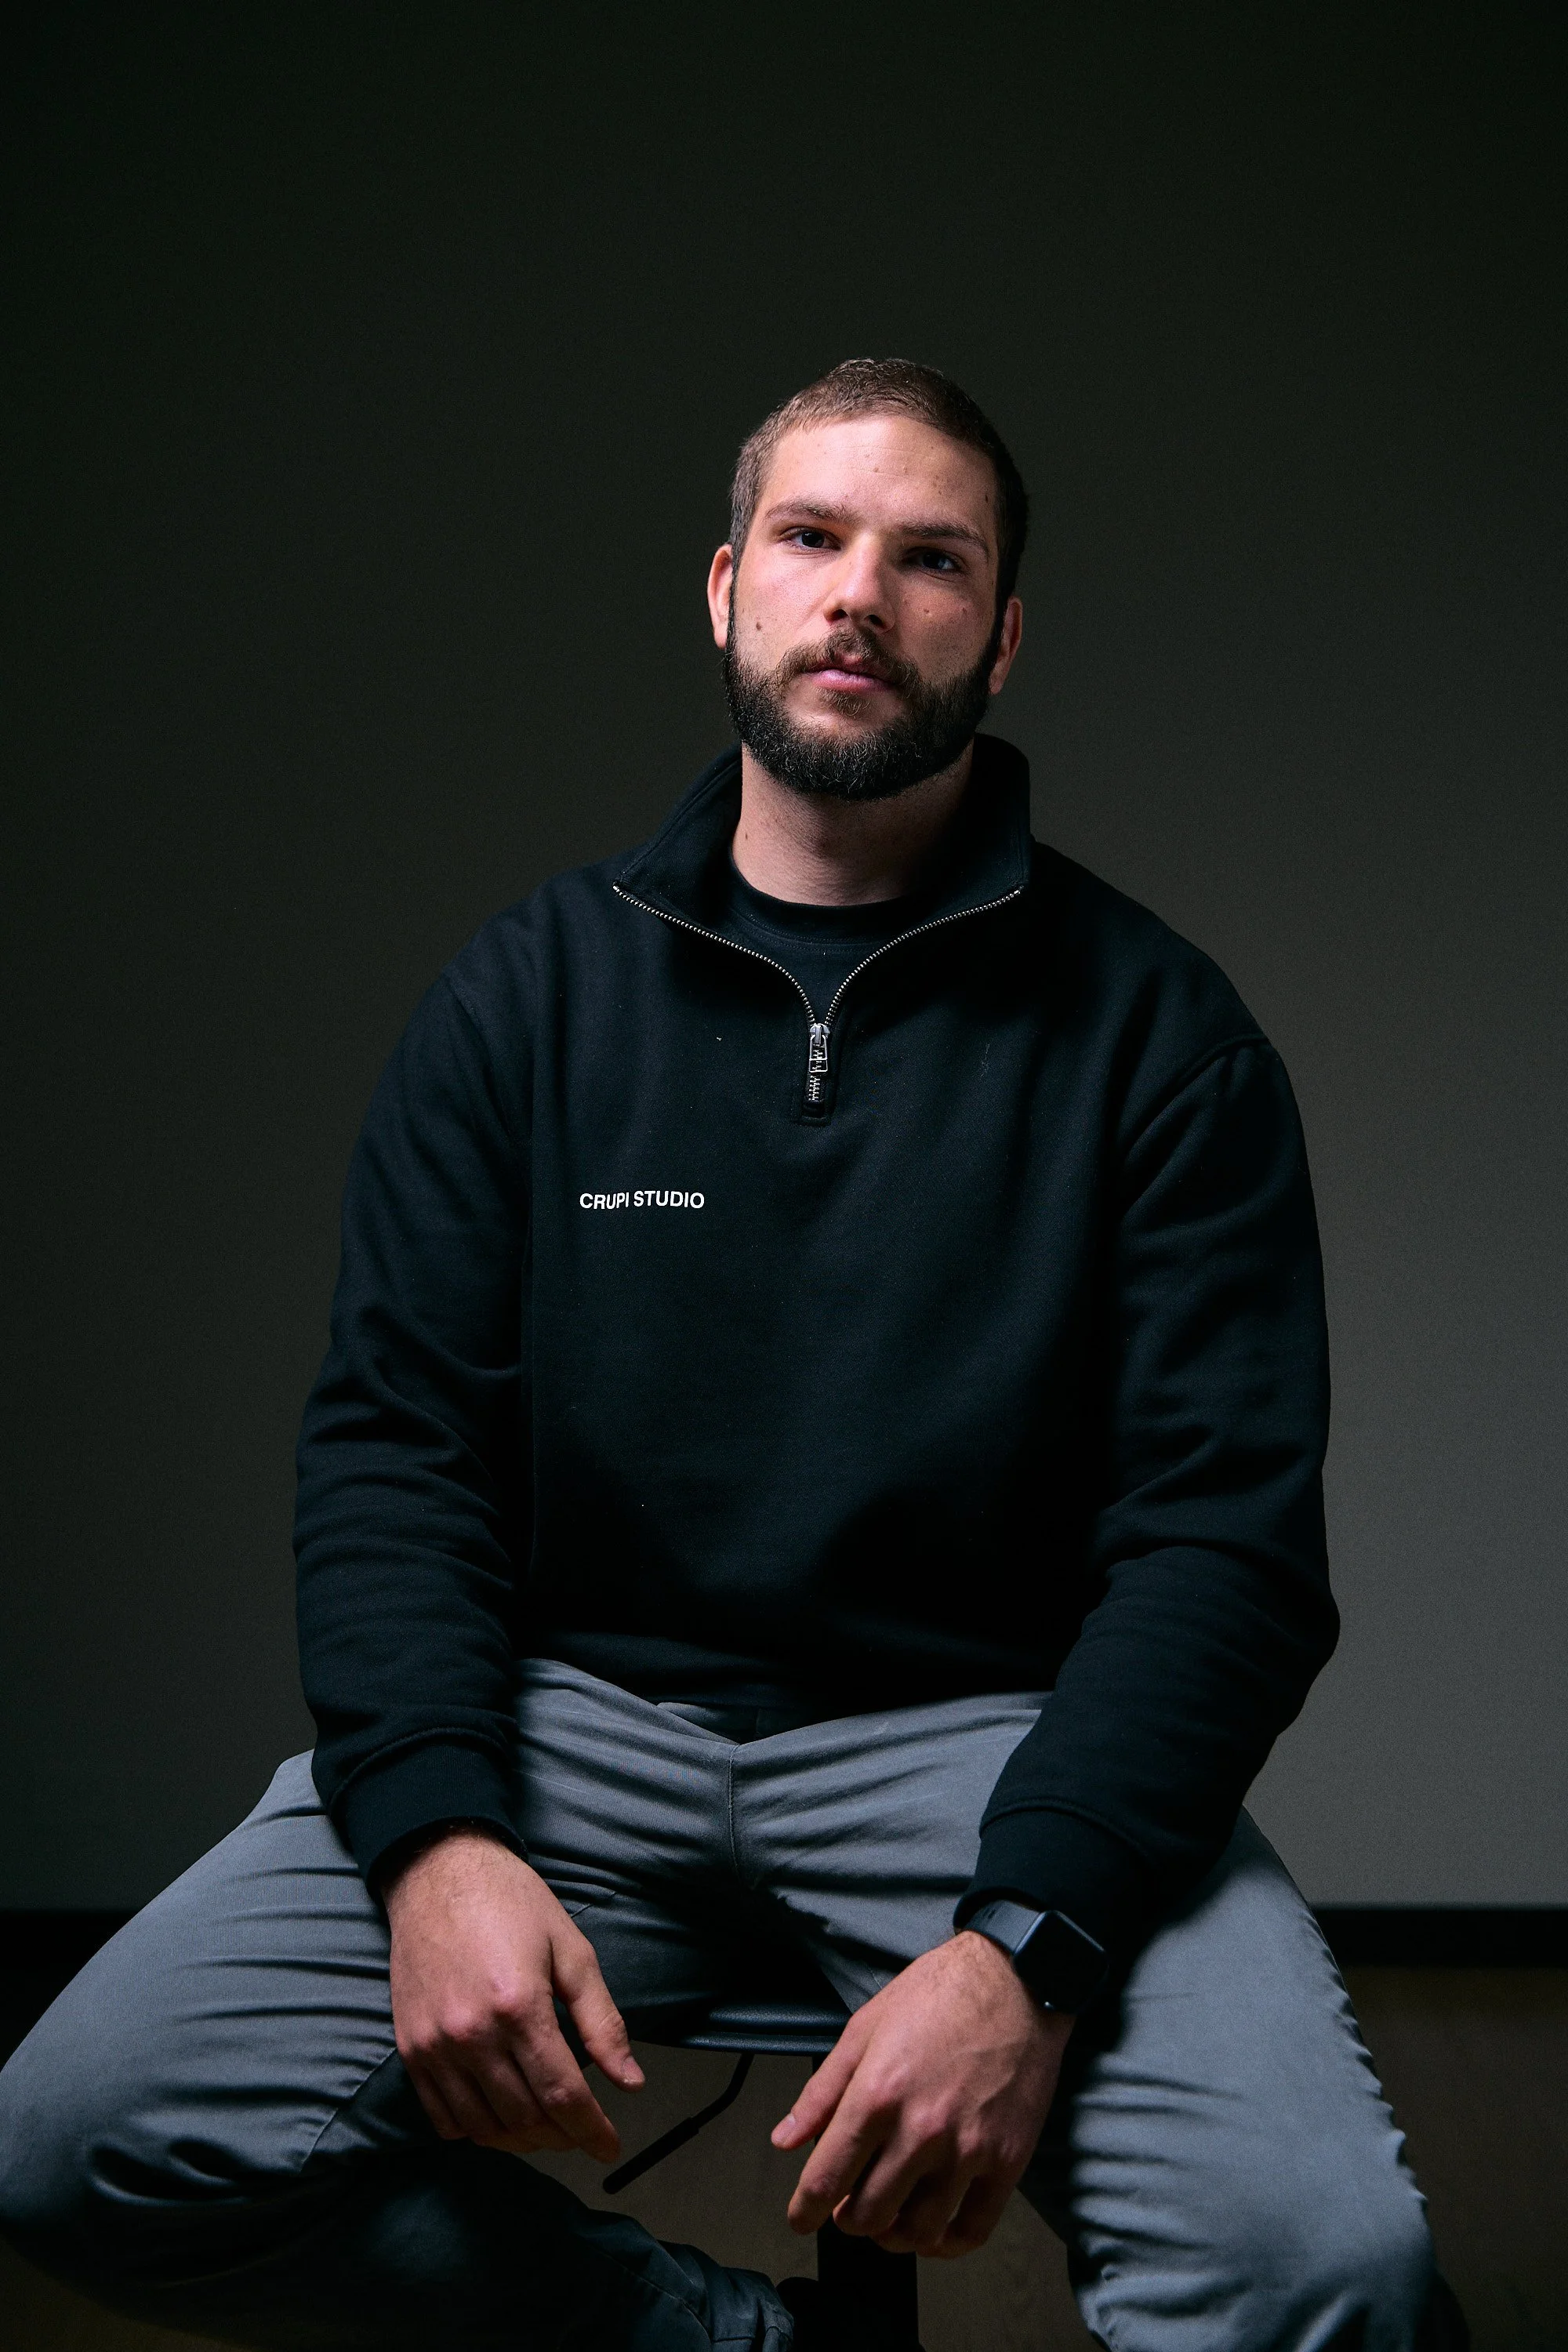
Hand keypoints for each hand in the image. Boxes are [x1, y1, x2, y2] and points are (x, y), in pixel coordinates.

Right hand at [383, 1829, 642, 2158]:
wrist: (438, 1871)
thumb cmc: (511, 1903)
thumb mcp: (571, 1950)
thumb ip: (602, 2021)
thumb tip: (630, 2081)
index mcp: (519, 2006)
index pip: (563, 2095)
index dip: (592, 2130)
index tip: (611, 2147)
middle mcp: (472, 2034)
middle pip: (525, 2117)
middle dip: (562, 2136)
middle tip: (583, 2131)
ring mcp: (435, 2045)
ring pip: (483, 2127)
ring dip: (521, 2140)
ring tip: (547, 2129)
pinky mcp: (411, 2048)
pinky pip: (442, 2117)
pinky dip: (476, 2131)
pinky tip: (500, 2119)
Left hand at [771, 1930, 1071, 2257]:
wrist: (1016, 1981)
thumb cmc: (941, 1995)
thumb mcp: (865, 2028)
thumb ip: (822, 2091)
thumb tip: (787, 2139)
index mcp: (877, 2095)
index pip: (826, 2179)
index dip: (805, 2210)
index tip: (801, 2217)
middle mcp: (920, 2130)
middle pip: (868, 2215)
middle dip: (848, 2219)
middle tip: (848, 2206)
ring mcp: (967, 2150)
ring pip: (917, 2231)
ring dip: (893, 2235)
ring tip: (888, 2217)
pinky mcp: (1007, 2160)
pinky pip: (972, 2230)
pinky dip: (946, 2244)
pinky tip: (933, 2230)